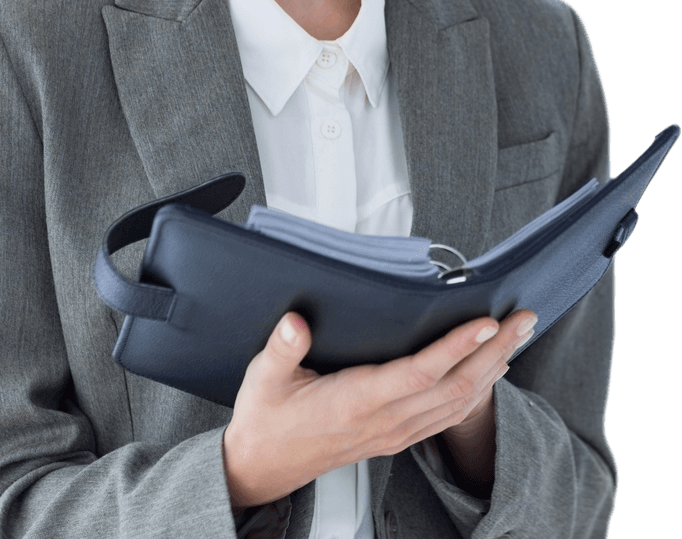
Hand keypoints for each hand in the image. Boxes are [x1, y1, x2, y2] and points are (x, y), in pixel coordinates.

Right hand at [222, 308, 537, 508]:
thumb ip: (283, 348)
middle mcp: (384, 420)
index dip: (456, 347)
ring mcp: (393, 432)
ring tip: (518, 336)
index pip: (419, 372)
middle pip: (454, 386)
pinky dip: (477, 391)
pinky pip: (448, 415)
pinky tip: (489, 372)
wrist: (263, 467)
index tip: (485, 322)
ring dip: (493, 368)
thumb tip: (296, 323)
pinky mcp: (395, 437)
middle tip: (523, 319)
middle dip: (494, 350)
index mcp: (356, 401)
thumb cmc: (266, 420)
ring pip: (458, 402)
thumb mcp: (263, 378)